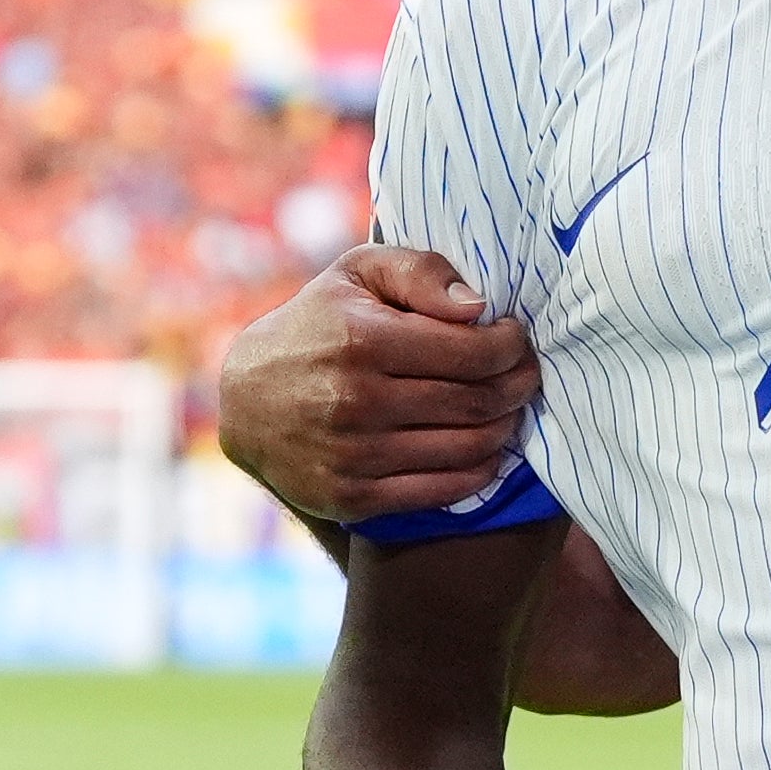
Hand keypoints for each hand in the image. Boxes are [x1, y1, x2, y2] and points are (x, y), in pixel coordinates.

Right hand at [220, 248, 542, 527]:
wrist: (246, 402)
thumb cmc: (317, 325)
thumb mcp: (357, 274)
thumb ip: (420, 272)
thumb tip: (478, 307)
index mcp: (362, 340)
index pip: (473, 352)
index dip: (511, 346)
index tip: (516, 338)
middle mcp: (356, 401)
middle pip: (477, 402)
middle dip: (518, 386)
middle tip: (524, 374)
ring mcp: (354, 455)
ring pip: (468, 448)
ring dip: (505, 428)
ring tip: (507, 408)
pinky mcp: (353, 497)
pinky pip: (443, 490)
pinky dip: (479, 470)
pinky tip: (486, 448)